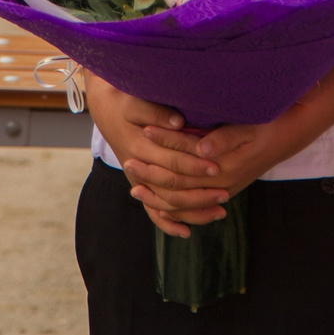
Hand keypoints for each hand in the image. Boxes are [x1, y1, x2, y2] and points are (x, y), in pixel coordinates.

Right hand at [87, 78, 211, 237]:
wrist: (108, 111)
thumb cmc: (127, 102)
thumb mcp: (138, 102)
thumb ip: (158, 113)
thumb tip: (179, 122)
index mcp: (139, 147)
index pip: (172, 161)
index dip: (195, 165)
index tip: (217, 168)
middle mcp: (137, 168)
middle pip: (172, 187)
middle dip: (200, 193)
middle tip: (225, 194)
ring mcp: (138, 180)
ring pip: (165, 204)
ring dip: (192, 211)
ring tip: (220, 212)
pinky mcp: (141, 185)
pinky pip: (153, 211)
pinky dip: (168, 223)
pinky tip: (186, 232)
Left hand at [127, 117, 306, 234]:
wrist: (283, 138)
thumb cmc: (264, 126)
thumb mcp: (249, 127)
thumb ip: (225, 137)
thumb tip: (202, 148)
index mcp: (224, 166)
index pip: (186, 158)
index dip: (164, 144)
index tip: (144, 131)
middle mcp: (220, 185)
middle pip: (179, 186)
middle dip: (152, 175)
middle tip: (128, 163)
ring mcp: (219, 193)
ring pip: (182, 203)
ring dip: (157, 196)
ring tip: (134, 187)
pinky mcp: (219, 195)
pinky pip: (191, 211)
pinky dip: (172, 212)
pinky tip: (155, 205)